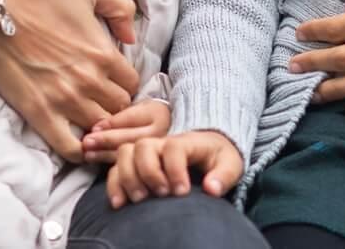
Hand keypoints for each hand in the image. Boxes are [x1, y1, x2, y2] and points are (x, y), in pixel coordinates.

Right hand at [0, 0, 140, 162]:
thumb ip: (120, 6)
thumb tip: (131, 36)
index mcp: (103, 53)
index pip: (132, 84)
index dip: (126, 83)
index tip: (115, 81)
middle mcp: (89, 81)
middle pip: (120, 109)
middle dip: (116, 104)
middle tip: (104, 99)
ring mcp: (65, 102)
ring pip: (101, 129)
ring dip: (100, 125)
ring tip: (92, 117)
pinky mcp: (41, 115)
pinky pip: (71, 148)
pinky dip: (80, 149)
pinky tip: (79, 139)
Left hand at [81, 98, 171, 162]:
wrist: (156, 126)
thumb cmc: (140, 114)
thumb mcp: (133, 107)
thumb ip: (119, 115)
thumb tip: (97, 128)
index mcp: (157, 112)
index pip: (132, 118)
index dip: (112, 123)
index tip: (94, 128)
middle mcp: (160, 132)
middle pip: (131, 137)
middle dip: (108, 139)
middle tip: (87, 142)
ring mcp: (157, 149)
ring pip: (130, 153)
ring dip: (106, 154)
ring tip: (88, 154)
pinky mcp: (150, 163)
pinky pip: (130, 166)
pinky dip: (112, 164)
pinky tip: (98, 162)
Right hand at [106, 131, 243, 208]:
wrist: (208, 148)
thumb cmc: (218, 157)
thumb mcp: (230, 163)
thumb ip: (223, 175)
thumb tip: (211, 189)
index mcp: (186, 141)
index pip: (174, 147)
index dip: (174, 169)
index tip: (182, 192)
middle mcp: (161, 143)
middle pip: (143, 147)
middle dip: (149, 172)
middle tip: (161, 194)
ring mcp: (146, 152)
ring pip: (125, 154)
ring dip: (128, 177)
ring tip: (141, 199)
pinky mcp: (136, 165)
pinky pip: (115, 169)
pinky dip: (114, 185)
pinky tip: (119, 203)